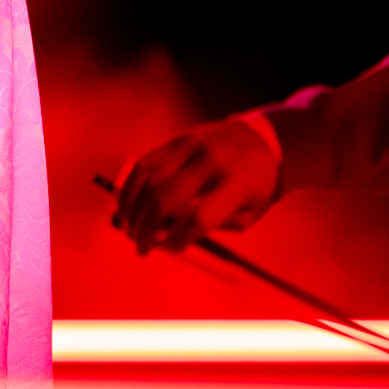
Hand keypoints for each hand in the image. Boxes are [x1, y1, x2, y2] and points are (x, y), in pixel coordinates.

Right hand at [113, 117, 284, 253]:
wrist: (261, 141)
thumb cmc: (255, 187)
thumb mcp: (248, 214)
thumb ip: (211, 227)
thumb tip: (165, 238)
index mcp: (238, 182)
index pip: (200, 216)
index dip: (180, 238)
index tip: (172, 249)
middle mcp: (211, 159)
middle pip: (166, 197)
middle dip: (147, 228)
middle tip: (140, 248)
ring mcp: (190, 145)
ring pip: (148, 178)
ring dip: (132, 209)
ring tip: (129, 230)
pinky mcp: (175, 139)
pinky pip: (143, 163)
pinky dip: (129, 187)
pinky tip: (127, 206)